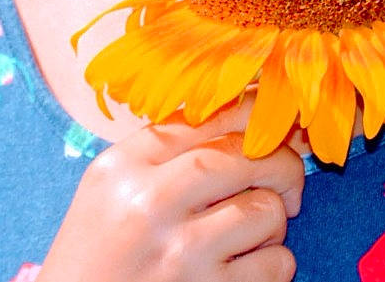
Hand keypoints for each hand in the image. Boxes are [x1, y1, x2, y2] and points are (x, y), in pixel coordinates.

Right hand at [40, 103, 302, 281]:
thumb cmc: (99, 258)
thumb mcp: (110, 192)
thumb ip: (165, 152)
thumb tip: (247, 119)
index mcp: (122, 167)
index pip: (209, 117)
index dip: (256, 117)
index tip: (272, 130)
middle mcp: (150, 203)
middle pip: (248, 156)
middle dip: (281, 167)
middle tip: (285, 186)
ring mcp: (181, 253)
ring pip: (267, 210)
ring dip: (271, 224)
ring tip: (247, 238)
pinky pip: (276, 263)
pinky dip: (273, 266)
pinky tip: (246, 271)